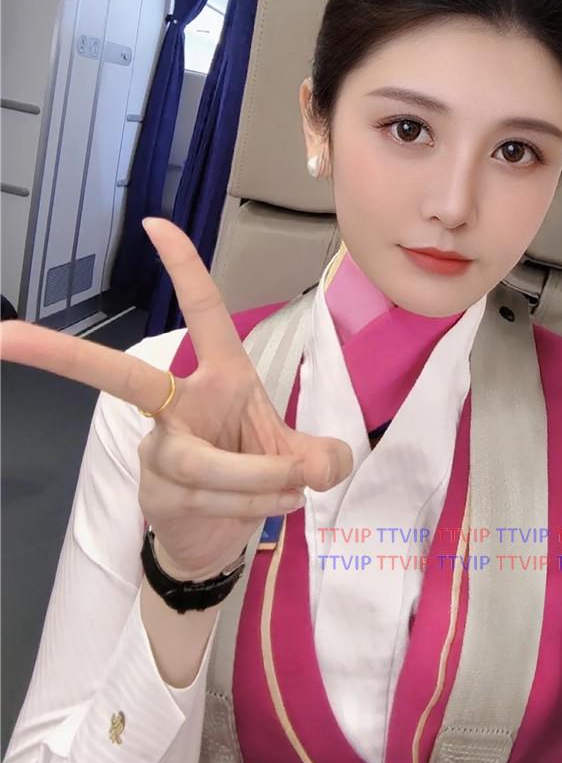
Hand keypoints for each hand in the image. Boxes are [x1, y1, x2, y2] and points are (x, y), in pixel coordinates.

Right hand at [0, 218, 352, 580]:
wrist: (221, 539)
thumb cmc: (255, 475)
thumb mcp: (298, 459)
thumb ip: (318, 457)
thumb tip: (328, 466)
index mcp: (216, 377)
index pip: (203, 313)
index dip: (183, 270)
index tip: (155, 224)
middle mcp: (177, 406)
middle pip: (121, 378)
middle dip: (63, 356)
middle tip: (3, 337)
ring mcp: (159, 450)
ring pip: (205, 462)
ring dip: (260, 479)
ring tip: (294, 490)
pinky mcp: (157, 492)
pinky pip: (211, 496)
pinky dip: (255, 503)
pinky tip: (275, 507)